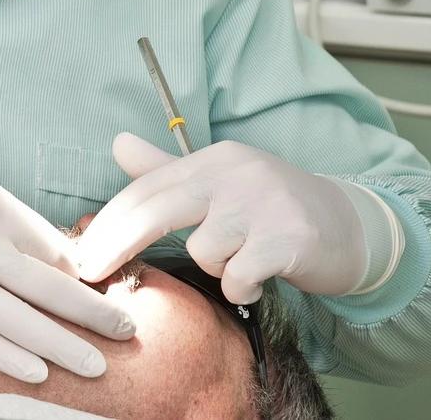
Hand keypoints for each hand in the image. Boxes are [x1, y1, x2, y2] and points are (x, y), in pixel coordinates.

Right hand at [0, 136, 134, 382]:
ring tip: (97, 365)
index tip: (102, 288)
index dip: (82, 272)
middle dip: (93, 312)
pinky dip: (8, 358)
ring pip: (20, 322)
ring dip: (63, 346)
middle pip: (50, 288)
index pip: (52, 248)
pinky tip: (38, 372)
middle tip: (127, 330)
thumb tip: (49, 250)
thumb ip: (8, 213)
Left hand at [74, 133, 367, 303]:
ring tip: (241, 261)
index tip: (80, 255)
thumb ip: (166, 170)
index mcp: (214, 159)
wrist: (349, 227)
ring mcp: (264, 203)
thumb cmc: (270, 208)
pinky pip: (238, 275)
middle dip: (117, 246)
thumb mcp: (218, 184)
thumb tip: (117, 143)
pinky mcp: (290, 237)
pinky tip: (259, 279)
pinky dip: (242, 287)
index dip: (108, 223)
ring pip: (204, 252)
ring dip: (216, 268)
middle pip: (157, 211)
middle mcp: (236, 173)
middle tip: (90, 275)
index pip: (147, 189)